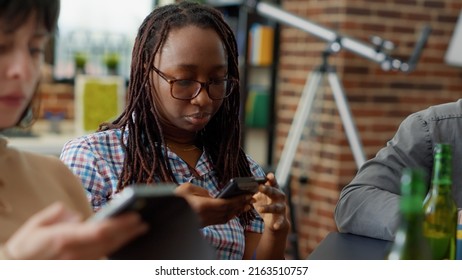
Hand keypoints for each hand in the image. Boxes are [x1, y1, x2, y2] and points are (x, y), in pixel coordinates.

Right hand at [4, 202, 147, 259]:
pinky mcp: (79, 269)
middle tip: (143, 222)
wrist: (15, 269)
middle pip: (109, 242)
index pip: (100, 230)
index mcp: (64, 238)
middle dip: (129, 232)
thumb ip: (58, 214)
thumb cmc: (27, 245)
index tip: (135, 216)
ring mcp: (78, 264)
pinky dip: (113, 249)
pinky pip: (100, 258)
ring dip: (125, 240)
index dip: (121, 224)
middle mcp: (74, 254)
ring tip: (138, 229)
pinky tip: (122, 241)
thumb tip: (77, 215)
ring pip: (107, 252)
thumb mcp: (37, 224)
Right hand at [175, 182, 253, 226]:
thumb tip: (212, 196)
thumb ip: (202, 191)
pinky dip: (230, 215)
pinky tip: (235, 211)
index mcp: (202, 206)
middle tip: (252, 198)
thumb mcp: (187, 188)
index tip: (247, 195)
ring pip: (226, 217)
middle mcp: (205, 216)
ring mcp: (205, 221)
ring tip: (247, 204)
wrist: (165, 213)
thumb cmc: (175, 198)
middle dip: (241, 204)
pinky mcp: (203, 224)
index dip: (238, 200)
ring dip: (238, 211)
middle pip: (228, 211)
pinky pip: (220, 221)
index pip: (225, 204)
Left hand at [253, 173, 289, 232]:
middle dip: (268, 189)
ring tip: (260, 209)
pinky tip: (275, 226)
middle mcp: (279, 197)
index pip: (273, 182)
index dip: (271, 178)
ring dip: (268, 208)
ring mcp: (281, 207)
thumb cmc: (265, 203)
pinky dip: (278, 224)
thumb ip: (254, 191)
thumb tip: (242, 188)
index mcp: (274, 189)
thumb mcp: (260, 196)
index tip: (269, 175)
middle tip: (260, 187)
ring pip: (276, 207)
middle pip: (274, 192)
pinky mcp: (282, 218)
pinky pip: (281, 221)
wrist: (274, 220)